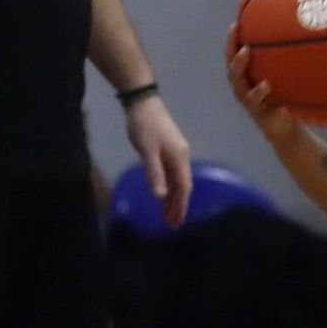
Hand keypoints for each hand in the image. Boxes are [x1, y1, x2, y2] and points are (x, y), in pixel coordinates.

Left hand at [125, 93, 192, 228]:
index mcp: (180, 158)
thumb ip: (155, 173)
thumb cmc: (145, 127)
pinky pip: (171, 174)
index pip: (183, 187)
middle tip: (172, 225)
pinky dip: (169, 187)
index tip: (177, 222)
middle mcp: (182, 157)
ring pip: (177, 181)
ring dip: (173, 198)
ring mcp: (176, 154)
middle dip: (178, 206)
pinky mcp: (168, 150)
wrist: (143, 102)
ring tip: (167, 215)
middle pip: (183, 186)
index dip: (180, 205)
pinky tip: (163, 194)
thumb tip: (160, 196)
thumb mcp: (147, 151)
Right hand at [225, 23, 297, 146]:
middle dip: (237, 62)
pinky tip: (282, 105)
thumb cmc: (283, 94)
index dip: (232, 42)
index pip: (233, 57)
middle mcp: (244, 91)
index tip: (236, 25)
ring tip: (265, 84)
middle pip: (234, 75)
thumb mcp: (282, 74)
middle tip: (245, 49)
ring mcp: (253, 106)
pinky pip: (269, 113)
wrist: (285, 126)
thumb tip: (298, 30)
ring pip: (247, 96)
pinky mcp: (264, 119)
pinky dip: (277, 110)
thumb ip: (284, 58)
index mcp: (245, 77)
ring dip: (256, 90)